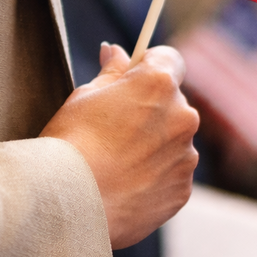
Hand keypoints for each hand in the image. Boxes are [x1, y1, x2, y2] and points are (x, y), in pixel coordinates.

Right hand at [41, 43, 199, 248]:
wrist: (69, 203)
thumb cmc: (70, 143)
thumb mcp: (84, 97)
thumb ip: (111, 73)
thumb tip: (116, 53)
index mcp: (159, 84)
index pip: (170, 59)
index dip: (150, 65)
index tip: (134, 77)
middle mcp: (183, 116)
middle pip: (173, 103)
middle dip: (151, 109)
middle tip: (114, 128)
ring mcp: (186, 155)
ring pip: (173, 141)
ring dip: (154, 146)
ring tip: (116, 164)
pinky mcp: (182, 189)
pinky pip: (172, 175)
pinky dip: (154, 178)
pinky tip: (124, 185)